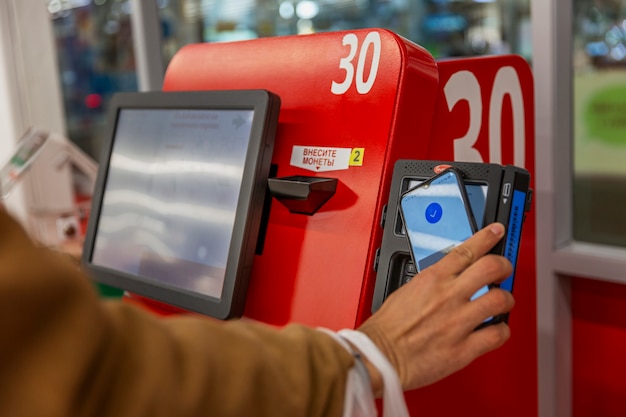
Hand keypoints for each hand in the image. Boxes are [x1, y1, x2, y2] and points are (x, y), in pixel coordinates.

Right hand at [358, 222, 513, 391]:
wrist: (379, 356)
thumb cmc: (386, 328)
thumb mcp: (405, 290)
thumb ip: (431, 282)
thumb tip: (447, 278)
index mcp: (432, 279)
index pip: (467, 250)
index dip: (487, 237)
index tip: (496, 232)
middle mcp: (449, 296)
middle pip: (491, 267)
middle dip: (504, 265)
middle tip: (504, 269)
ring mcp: (458, 321)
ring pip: (500, 300)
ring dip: (506, 299)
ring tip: (502, 302)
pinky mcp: (464, 348)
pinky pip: (497, 334)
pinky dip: (501, 330)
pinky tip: (496, 329)